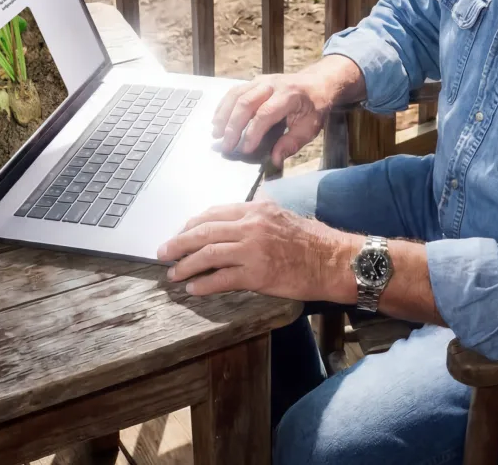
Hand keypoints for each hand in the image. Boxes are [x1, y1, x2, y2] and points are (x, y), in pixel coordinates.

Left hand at [157, 200, 355, 300]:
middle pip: (203, 231)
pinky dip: (204, 285)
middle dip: (179, 243)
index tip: (181, 232)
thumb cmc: (313, 240)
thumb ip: (258, 214)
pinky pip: (221, 279)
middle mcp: (251, 225)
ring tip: (173, 274)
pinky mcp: (257, 275)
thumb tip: (238, 218)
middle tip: (163, 252)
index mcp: (256, 209)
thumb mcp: (283, 215)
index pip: (214, 212)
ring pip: (207, 255)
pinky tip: (194, 289)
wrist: (333, 260)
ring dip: (186, 265)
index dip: (192, 224)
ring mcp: (253, 250)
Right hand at [212, 56, 364, 168]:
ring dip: (224, 115)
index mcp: (289, 95)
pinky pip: (235, 91)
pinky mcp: (254, 81)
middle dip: (233, 126)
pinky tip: (217, 120)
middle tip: (226, 146)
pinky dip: (223, 106)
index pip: (265, 114)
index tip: (245, 150)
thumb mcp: (310, 127)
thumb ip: (292, 143)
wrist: (318, 81)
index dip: (253, 133)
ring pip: (237, 95)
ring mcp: (262, 80)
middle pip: (246, 102)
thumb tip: (274, 160)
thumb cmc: (315, 106)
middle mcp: (272, 84)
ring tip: (216, 134)